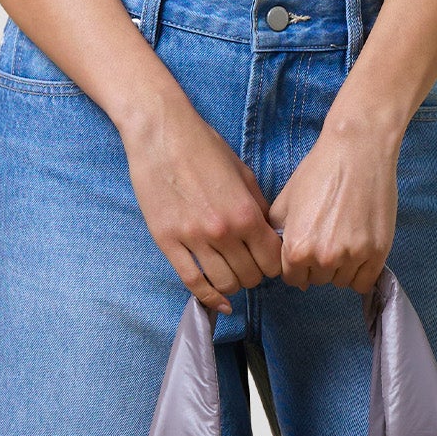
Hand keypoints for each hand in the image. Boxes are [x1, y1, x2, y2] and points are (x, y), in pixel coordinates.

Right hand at [121, 95, 284, 311]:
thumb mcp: (243, 173)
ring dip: (232, 285)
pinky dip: (208, 298)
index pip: (273, 260)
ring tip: (231, 275)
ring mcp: (193, 239)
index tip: (268, 261)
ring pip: (224, 283)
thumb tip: (268, 236)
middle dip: (254, 275)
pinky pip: (192, 281)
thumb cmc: (204, 147)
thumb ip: (258, 208)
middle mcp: (223, 231)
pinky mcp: (167, 242)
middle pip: (250, 276)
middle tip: (248, 266)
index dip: (275, 264)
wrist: (161, 133)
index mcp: (246, 212)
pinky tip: (217, 302)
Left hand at [268, 117, 399, 293]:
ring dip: (341, 268)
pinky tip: (358, 252)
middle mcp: (324, 258)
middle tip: (327, 238)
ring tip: (344, 239)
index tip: (307, 250)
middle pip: (318, 280)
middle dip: (319, 265)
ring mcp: (353, 256)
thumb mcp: (285, 202)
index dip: (298, 265)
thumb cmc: (319, 172)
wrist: (357, 152)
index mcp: (297, 249)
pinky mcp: (378, 252)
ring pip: (342, 282)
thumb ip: (277, 235)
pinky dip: (360, 272)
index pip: (294, 278)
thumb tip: (281, 260)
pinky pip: (365, 282)